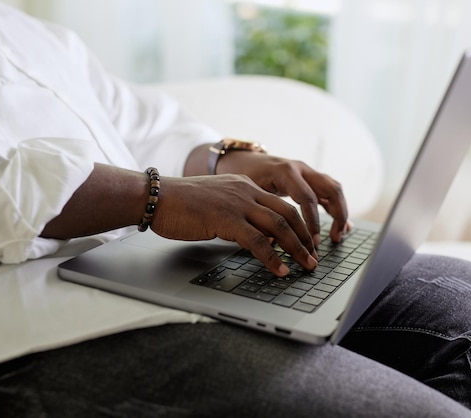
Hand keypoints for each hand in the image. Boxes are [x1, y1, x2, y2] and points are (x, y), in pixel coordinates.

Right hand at [151, 174, 317, 276]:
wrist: (155, 197)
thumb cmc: (180, 203)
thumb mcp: (217, 203)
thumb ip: (238, 214)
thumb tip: (256, 236)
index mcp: (245, 186)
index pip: (282, 204)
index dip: (299, 225)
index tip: (308, 242)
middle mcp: (246, 191)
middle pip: (287, 214)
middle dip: (305, 238)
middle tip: (314, 257)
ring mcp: (237, 204)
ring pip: (279, 226)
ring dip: (297, 248)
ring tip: (307, 265)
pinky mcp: (226, 219)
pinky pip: (257, 241)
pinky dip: (273, 257)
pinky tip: (281, 270)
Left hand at [216, 152, 349, 244]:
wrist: (241, 160)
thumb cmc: (243, 177)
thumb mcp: (249, 194)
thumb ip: (261, 215)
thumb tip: (272, 245)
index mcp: (286, 171)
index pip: (307, 197)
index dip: (312, 222)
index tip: (312, 241)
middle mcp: (301, 169)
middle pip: (331, 189)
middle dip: (337, 216)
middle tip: (334, 238)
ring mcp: (307, 172)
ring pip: (334, 189)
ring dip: (340, 213)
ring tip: (337, 236)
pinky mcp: (309, 179)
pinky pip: (329, 192)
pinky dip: (336, 209)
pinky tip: (342, 227)